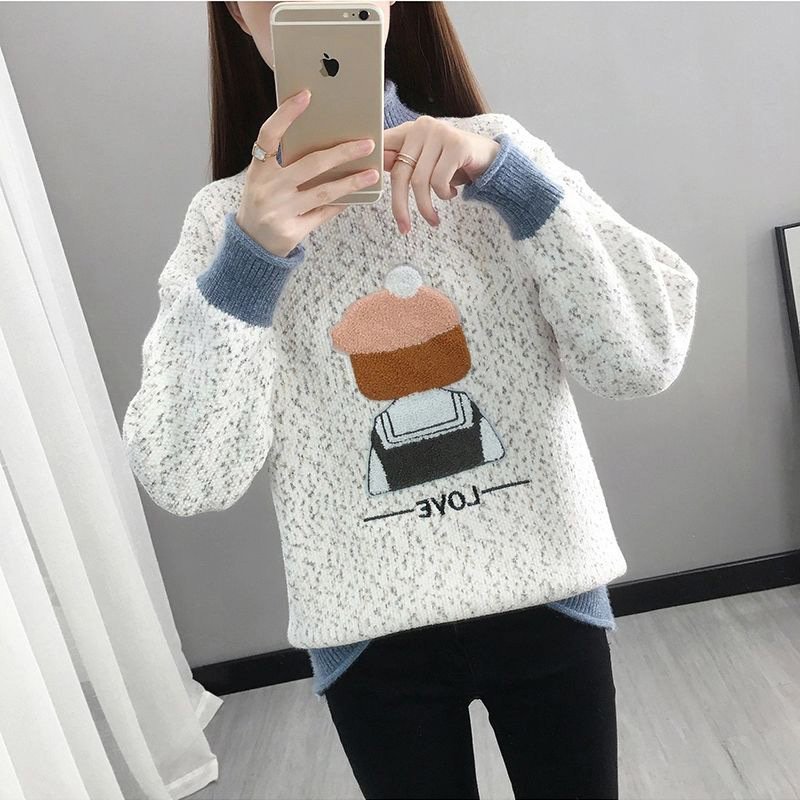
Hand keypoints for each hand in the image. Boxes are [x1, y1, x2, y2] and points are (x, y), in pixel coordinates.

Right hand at [236, 87, 379, 257]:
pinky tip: (355, 196)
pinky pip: (322, 214)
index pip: (269, 135)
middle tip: (366, 144)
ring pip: (323, 192)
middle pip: (310, 164)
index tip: (306, 95)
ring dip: (351, 182)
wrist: (251, 245)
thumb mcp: (264, 180)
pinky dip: (339, 204)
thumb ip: (284, 163)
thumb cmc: (264, 203)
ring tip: (372, 174)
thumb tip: (324, 141)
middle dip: (342, 153)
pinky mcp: (292, 231)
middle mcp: (267, 189)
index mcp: (258, 170)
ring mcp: (279, 212)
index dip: (286, 114)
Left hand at [383, 116, 500, 233]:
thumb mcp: (426, 165)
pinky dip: (444, 196)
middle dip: (400, 206)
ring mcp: (440, 133)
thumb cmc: (454, 165)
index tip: (362, 183)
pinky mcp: (457, 145)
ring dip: (426, 207)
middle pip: (400, 173)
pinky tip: (452, 193)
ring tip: (434, 218)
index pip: (384, 146)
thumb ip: (403, 163)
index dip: (372, 164)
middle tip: (404, 228)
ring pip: (420, 181)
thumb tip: (376, 167)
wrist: (491, 161)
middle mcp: (423, 127)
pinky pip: (439, 181)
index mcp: (410, 130)